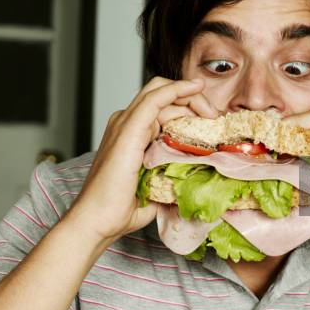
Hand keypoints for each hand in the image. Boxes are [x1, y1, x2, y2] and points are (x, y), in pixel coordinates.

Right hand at [64, 77, 218, 244]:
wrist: (96, 221)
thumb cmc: (121, 209)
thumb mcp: (156, 186)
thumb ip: (173, 175)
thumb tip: (198, 177)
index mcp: (131, 132)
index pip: (163, 106)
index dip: (189, 107)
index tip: (211, 122)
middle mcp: (126, 122)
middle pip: (163, 93)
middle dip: (192, 98)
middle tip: (214, 116)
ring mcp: (124, 123)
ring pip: (161, 91)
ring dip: (190, 95)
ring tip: (211, 112)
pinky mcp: (128, 128)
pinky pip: (155, 98)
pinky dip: (177, 89)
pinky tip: (195, 88)